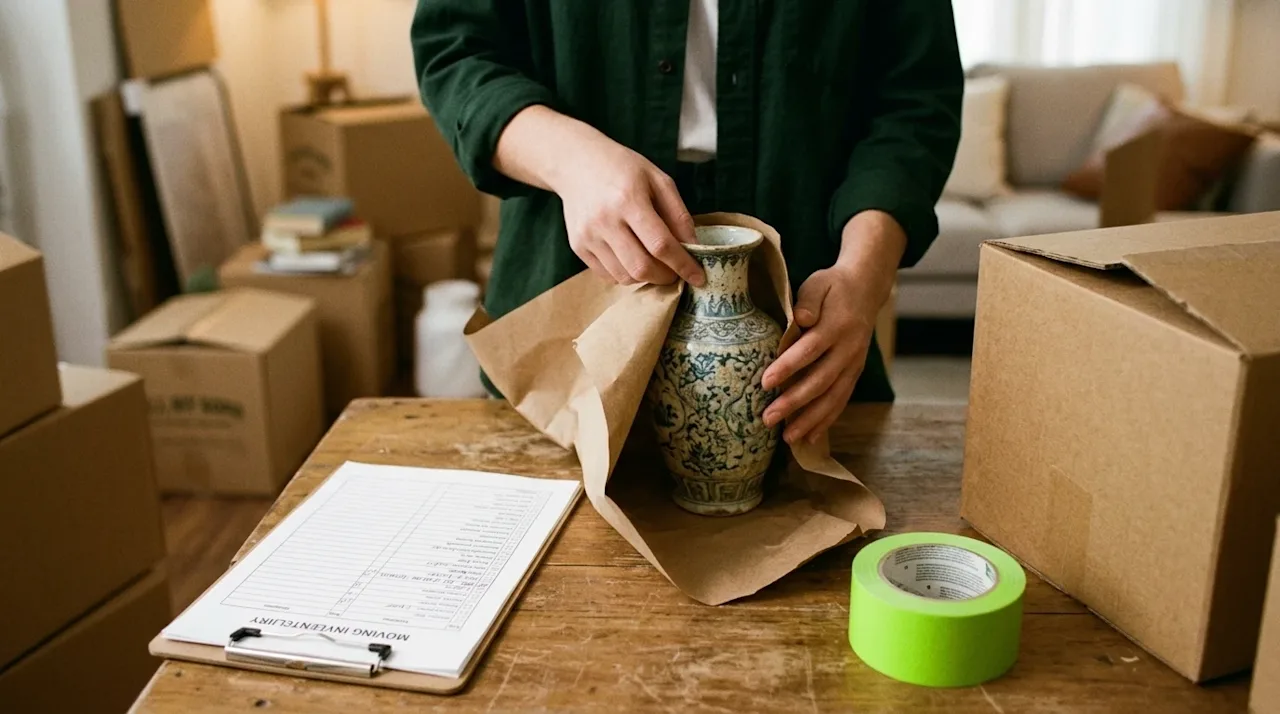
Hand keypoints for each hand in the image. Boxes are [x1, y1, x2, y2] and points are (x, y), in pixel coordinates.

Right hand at [493, 106, 702, 285]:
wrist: (577, 163)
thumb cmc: (623, 170)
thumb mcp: (658, 180)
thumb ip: (678, 214)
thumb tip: (693, 248)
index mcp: (629, 200)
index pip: (661, 244)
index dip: (683, 265)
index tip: (698, 277)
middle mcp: (605, 220)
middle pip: (642, 267)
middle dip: (666, 277)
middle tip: (676, 271)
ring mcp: (588, 236)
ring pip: (625, 276)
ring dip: (647, 277)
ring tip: (655, 262)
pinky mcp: (578, 246)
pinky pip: (608, 275)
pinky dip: (627, 274)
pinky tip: (633, 257)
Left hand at [760, 211, 904, 444]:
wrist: (866, 290)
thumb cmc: (833, 287)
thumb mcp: (819, 283)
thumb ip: (809, 300)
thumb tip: (802, 318)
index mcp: (837, 325)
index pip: (810, 349)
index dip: (789, 367)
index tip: (765, 382)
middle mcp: (849, 349)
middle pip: (820, 381)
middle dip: (794, 402)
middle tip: (767, 418)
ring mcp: (854, 365)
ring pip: (833, 398)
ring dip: (810, 420)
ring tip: (787, 438)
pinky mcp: (854, 374)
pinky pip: (841, 401)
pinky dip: (826, 421)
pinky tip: (810, 438)